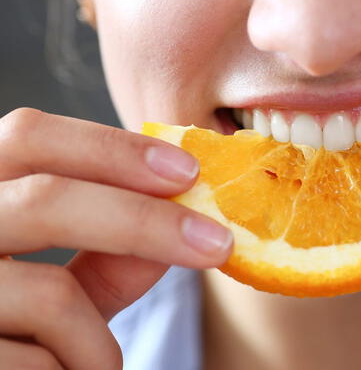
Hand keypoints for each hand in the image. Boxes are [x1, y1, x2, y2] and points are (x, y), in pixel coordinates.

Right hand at [0, 108, 231, 369]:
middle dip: (147, 221)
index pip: (27, 137)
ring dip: (99, 340)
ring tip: (102, 366)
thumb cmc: (19, 338)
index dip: (111, 148)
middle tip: (217, 243)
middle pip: (46, 198)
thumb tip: (185, 215)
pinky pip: (38, 363)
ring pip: (51, 294)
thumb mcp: (63, 293)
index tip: (188, 171)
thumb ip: (111, 255)